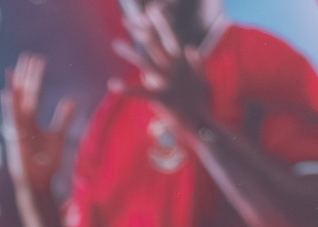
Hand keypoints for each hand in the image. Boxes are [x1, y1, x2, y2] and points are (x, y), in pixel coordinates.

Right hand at [3, 54, 75, 201]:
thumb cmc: (46, 164)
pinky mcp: (16, 139)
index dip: (36, 77)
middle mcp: (22, 122)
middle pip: (24, 93)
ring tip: (14, 69)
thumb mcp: (58, 136)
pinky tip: (8, 93)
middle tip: (28, 55)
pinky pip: (12, 121)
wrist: (40, 184)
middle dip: (26, 75)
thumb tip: (70, 101)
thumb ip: (63, 119)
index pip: (34, 93)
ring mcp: (18, 130)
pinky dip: (10, 107)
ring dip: (17, 86)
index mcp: (31, 120)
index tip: (38, 60)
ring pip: (17, 103)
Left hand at [114, 5, 214, 132]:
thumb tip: (190, 48)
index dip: (159, 23)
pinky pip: (140, 92)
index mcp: (183, 62)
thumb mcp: (203, 79)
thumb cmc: (203, 103)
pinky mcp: (161, 97)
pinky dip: (126, 89)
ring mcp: (167, 82)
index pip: (169, 37)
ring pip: (145, 63)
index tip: (149, 11)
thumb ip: (197, 63)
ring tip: (115, 43)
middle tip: (126, 20)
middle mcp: (174, 68)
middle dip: (139, 31)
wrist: (204, 125)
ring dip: (130, 53)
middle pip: (154, 44)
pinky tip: (113, 85)